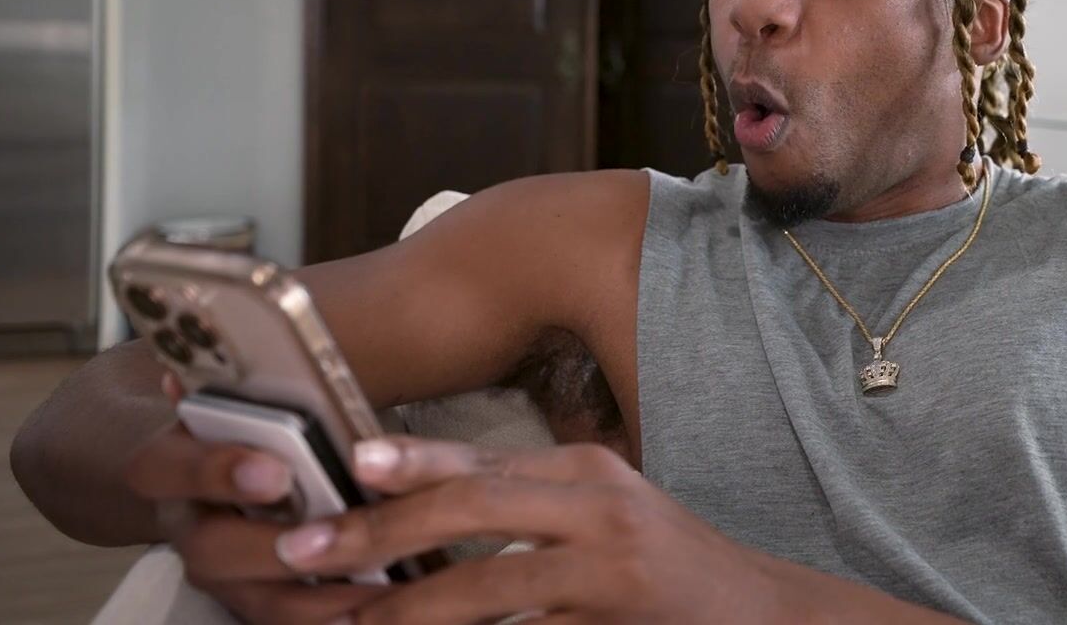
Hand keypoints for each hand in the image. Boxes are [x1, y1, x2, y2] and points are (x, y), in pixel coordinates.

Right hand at [123, 373, 386, 622]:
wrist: (219, 473)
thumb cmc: (244, 424)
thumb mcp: (239, 399)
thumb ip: (243, 386)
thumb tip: (228, 361)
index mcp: (171, 465)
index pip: (166, 467)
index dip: (216, 471)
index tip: (275, 471)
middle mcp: (188, 527)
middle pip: (211, 551)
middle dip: (274, 548)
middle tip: (332, 538)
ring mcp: (220, 574)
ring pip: (255, 600)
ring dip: (316, 599)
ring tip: (375, 587)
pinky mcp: (255, 602)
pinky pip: (289, 620)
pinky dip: (335, 617)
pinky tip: (382, 606)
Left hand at [269, 436, 802, 623]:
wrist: (758, 616)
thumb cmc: (667, 569)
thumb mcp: (601, 515)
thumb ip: (527, 506)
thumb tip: (422, 511)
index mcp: (588, 470)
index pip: (483, 458)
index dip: (411, 462)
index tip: (347, 466)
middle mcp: (599, 507)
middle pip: (473, 506)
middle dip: (381, 531)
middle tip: (309, 550)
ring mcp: (610, 570)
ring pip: (487, 585)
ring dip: (408, 609)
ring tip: (352, 621)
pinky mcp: (612, 620)